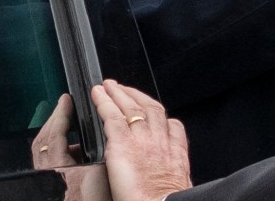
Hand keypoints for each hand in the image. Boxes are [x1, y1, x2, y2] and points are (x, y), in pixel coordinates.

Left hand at [33, 94, 110, 200]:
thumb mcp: (101, 177)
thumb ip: (102, 155)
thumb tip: (108, 137)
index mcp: (57, 169)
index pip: (54, 132)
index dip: (61, 113)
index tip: (67, 100)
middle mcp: (46, 175)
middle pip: (43, 141)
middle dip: (54, 123)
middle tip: (64, 110)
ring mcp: (44, 184)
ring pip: (43, 153)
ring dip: (55, 139)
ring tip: (70, 134)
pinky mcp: (46, 190)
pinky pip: (47, 165)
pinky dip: (57, 156)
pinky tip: (72, 160)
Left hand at [92, 79, 190, 200]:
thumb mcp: (177, 189)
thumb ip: (169, 177)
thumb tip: (164, 183)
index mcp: (176, 156)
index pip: (173, 127)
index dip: (163, 117)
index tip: (154, 112)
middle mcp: (161, 142)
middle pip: (151, 109)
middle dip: (136, 96)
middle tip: (125, 88)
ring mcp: (142, 140)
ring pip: (130, 108)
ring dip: (119, 93)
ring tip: (108, 85)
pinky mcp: (122, 143)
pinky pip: (111, 116)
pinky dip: (104, 102)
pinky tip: (97, 95)